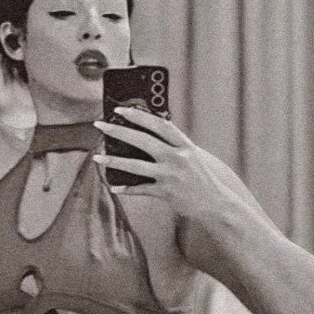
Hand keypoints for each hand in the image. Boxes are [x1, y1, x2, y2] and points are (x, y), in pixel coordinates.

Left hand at [92, 107, 235, 218]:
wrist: (216, 203)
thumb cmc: (202, 178)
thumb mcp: (193, 155)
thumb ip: (174, 144)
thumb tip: (152, 130)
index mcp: (184, 145)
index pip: (159, 124)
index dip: (139, 115)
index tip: (120, 110)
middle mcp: (177, 158)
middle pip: (143, 141)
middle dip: (118, 131)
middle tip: (100, 125)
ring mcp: (170, 176)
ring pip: (135, 166)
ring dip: (113, 161)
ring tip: (97, 157)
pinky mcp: (166, 193)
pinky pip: (140, 189)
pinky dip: (126, 188)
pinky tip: (114, 186)